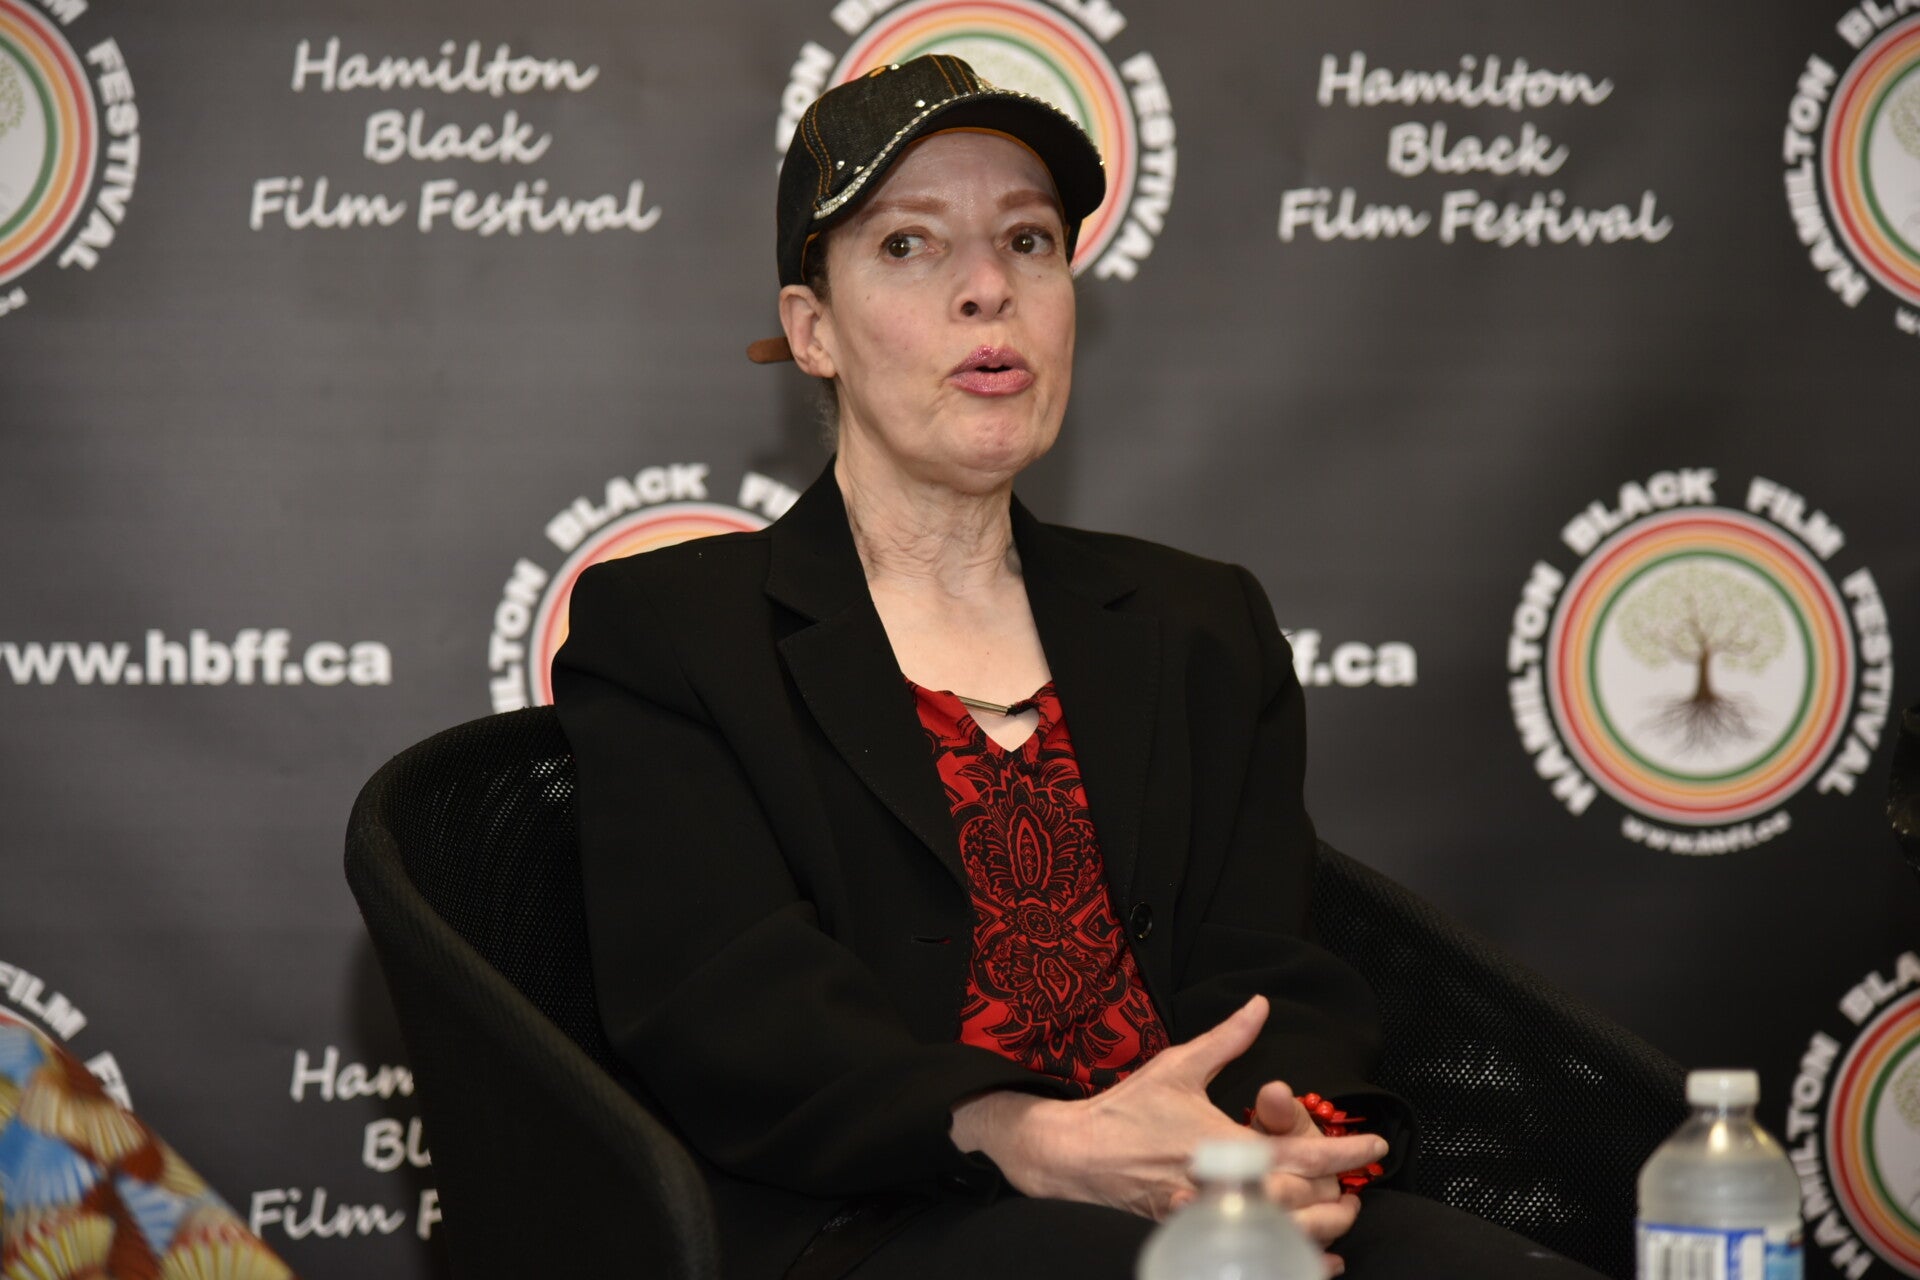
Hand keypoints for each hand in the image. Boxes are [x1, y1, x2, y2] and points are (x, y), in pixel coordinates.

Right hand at [951, 995, 1385, 1229]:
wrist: (1074, 1155)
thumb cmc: (1126, 1111)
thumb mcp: (1178, 1067)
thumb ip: (1226, 1040)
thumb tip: (1259, 1005)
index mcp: (1225, 1142)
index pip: (1300, 1150)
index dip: (1344, 1150)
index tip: (1374, 1145)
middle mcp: (1222, 1183)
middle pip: (1301, 1202)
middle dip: (1337, 1198)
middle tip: (1354, 1188)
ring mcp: (1208, 1213)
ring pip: (1280, 1233)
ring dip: (1315, 1229)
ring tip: (1336, 1221)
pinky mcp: (1192, 1230)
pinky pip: (1249, 1249)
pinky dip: (1280, 1255)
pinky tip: (1303, 1258)